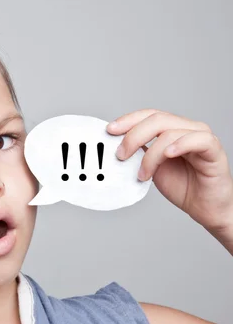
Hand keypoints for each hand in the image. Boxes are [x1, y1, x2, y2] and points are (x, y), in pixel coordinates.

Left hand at [107, 109, 232, 242]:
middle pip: (157, 119)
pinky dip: (180, 144)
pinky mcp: (214, 150)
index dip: (128, 120)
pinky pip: (199, 139)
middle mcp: (187, 128)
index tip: (110, 130)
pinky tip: (168, 154)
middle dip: (133, 136)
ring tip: (143, 174)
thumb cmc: (181, 186)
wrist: (204, 207)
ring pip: (170, 132)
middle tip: (121, 155)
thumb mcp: (150, 167)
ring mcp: (201, 137)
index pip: (148, 115)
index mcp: (172, 129)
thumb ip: (138, 153)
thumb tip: (115, 146)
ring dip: (151, 154)